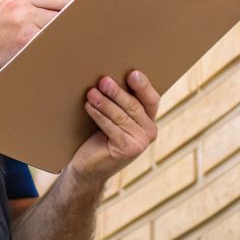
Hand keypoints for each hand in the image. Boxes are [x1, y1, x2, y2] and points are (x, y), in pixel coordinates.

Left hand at [66, 71, 160, 185]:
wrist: (89, 167)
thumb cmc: (99, 137)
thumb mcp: (113, 118)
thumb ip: (120, 102)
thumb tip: (110, 77)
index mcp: (149, 120)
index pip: (151, 99)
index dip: (143, 86)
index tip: (132, 73)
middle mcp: (150, 131)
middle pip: (134, 106)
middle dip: (117, 92)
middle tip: (103, 80)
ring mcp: (141, 142)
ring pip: (121, 116)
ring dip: (104, 102)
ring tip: (91, 92)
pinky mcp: (129, 149)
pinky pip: (111, 127)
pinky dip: (99, 115)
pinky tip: (88, 106)